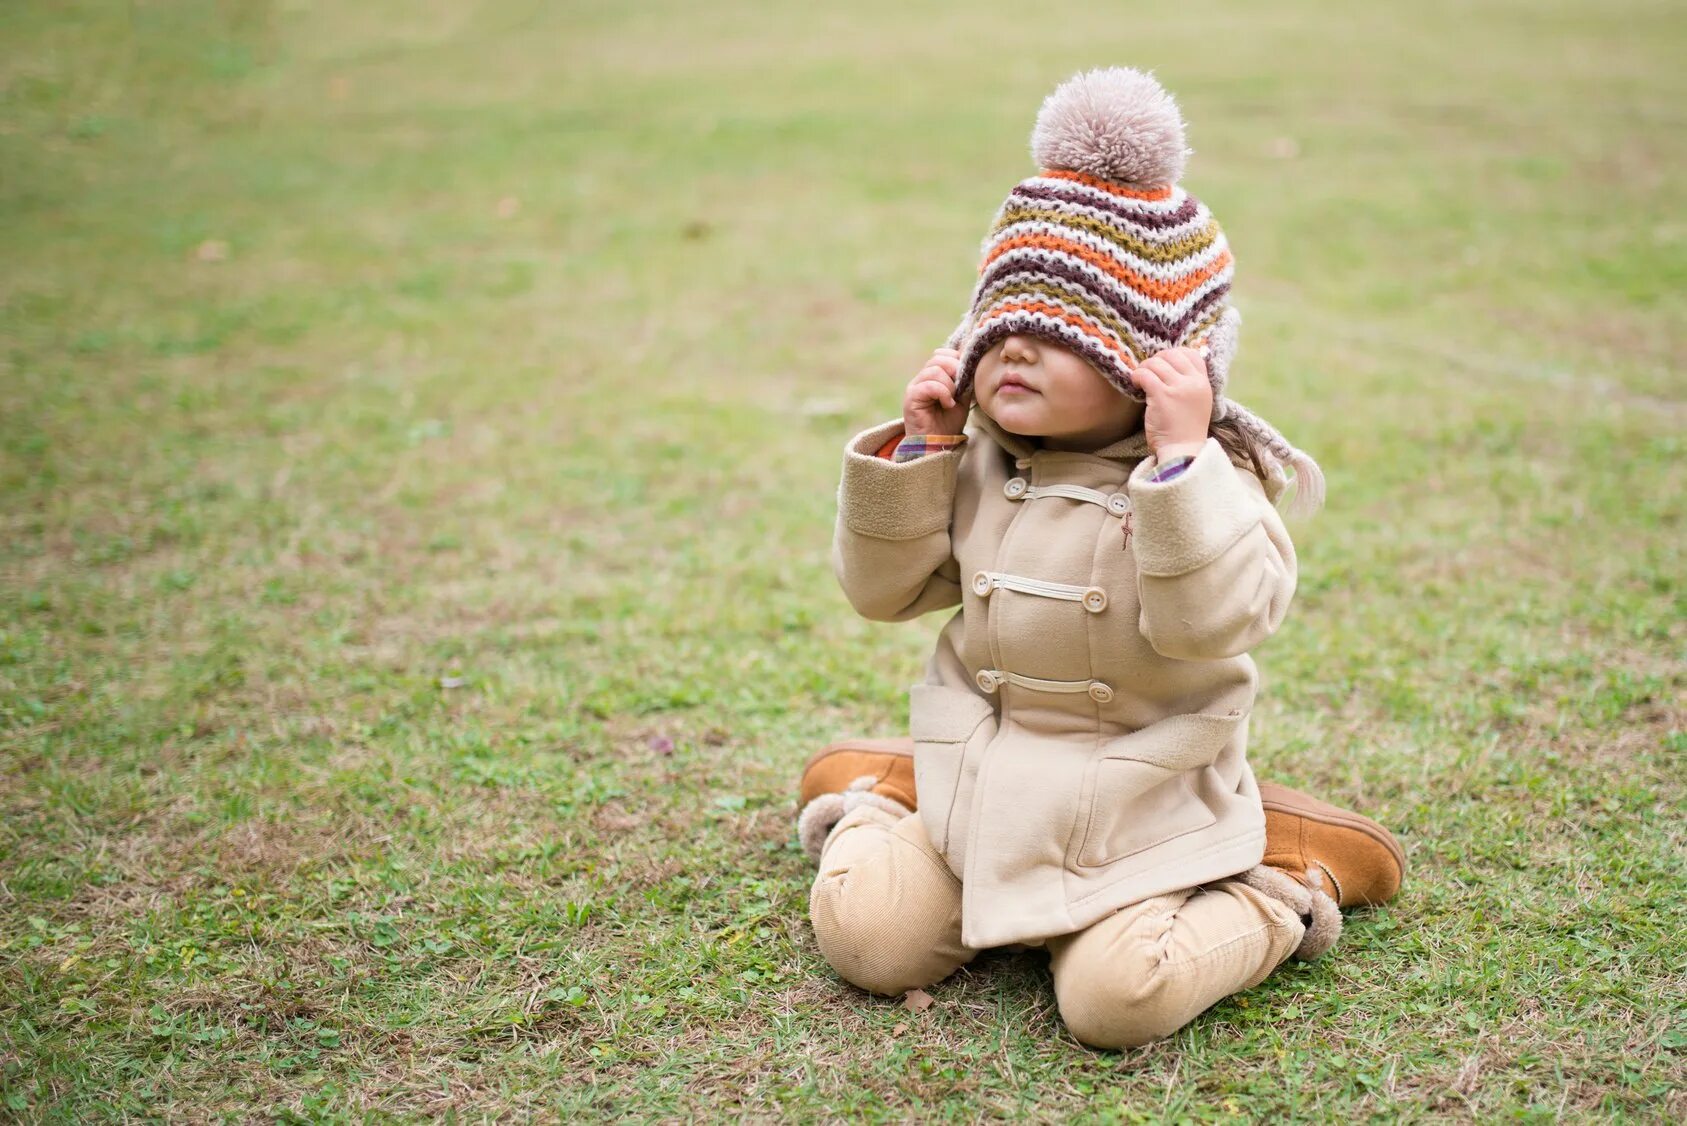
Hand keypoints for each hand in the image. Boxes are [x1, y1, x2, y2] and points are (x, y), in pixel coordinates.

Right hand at [903, 347, 970, 436]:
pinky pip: (929, 385)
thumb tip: (969, 362)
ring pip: (935, 370)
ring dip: (950, 385)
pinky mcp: (911, 397)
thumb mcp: (962, 397)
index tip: (966, 378)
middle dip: (955, 371)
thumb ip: (964, 380)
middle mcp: (922, 378)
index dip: (957, 361)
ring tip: (952, 401)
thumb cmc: (949, 423)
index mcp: (933, 375)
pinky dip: (943, 393)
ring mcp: (915, 386)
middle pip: (939, 358)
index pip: (943, 354)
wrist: (937, 444)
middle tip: (960, 389)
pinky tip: (947, 405)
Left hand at [1129, 346, 1211, 460]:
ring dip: (1144, 368)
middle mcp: (1194, 382)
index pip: (1192, 354)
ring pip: (1156, 363)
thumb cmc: (1185, 431)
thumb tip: (1170, 366)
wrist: (1182, 451)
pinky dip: (1136, 376)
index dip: (1174, 354)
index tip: (1163, 364)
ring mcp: (1178, 388)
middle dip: (1156, 360)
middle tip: (1148, 371)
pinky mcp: (1162, 395)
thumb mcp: (1197, 403)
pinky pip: (1145, 374)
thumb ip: (1189, 385)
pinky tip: (1135, 384)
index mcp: (1204, 383)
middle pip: (1171, 354)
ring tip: (1140, 379)